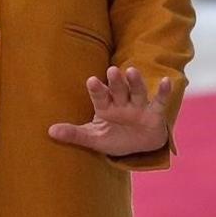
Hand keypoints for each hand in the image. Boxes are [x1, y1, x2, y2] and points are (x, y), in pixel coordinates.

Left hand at [49, 66, 171, 156]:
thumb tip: (49, 131)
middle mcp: (122, 103)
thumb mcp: (94, 139)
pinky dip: (164, 92)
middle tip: (111, 70)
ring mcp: (139, 106)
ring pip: (137, 91)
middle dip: (115, 81)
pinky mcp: (154, 113)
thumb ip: (74, 134)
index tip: (91, 80)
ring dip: (135, 82)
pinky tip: (166, 81)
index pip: (100, 96)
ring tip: (132, 71)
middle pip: (118, 90)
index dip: (97, 89)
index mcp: (106, 107)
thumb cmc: (115, 138)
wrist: (140, 146)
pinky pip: (159, 101)